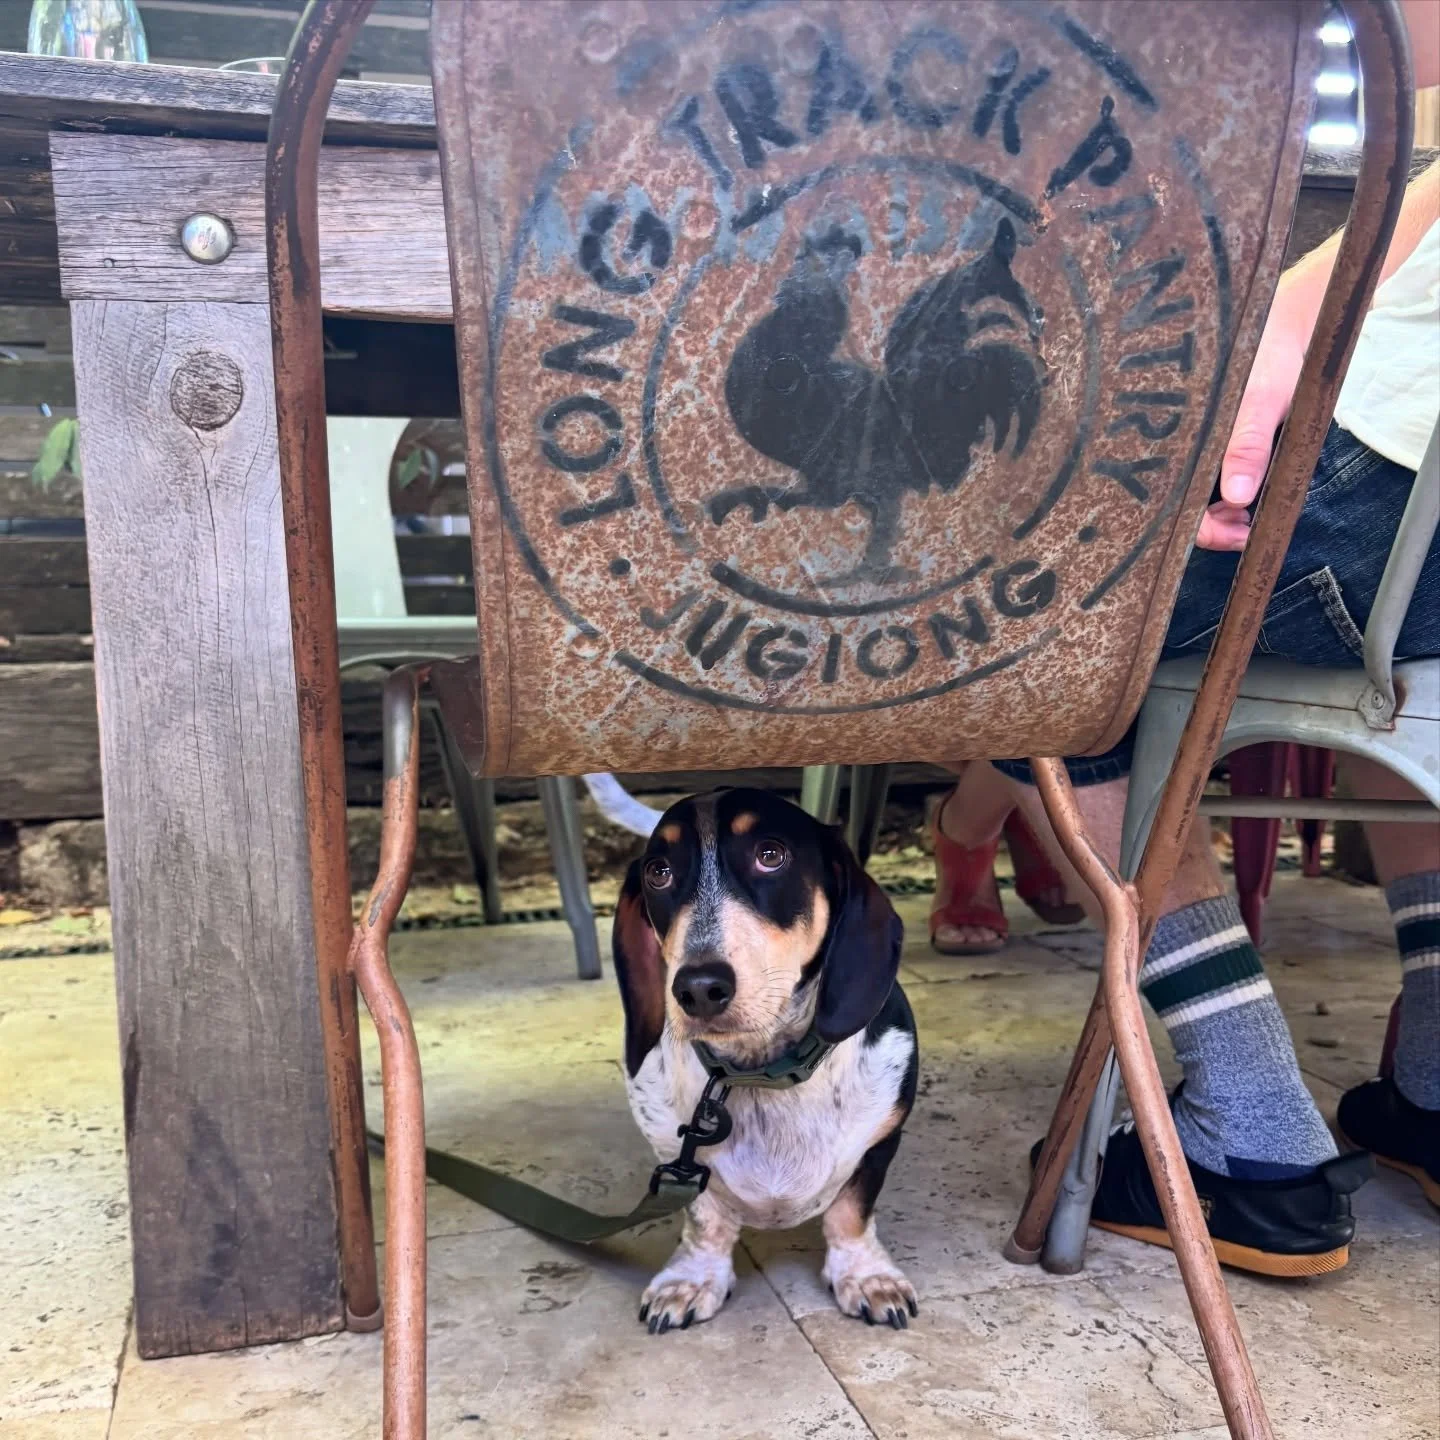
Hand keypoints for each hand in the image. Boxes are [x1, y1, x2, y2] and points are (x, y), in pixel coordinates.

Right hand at [1196, 314, 1307, 550]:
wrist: (1288, 321)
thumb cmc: (1268, 355)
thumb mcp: (1261, 402)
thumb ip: (1247, 448)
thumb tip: (1236, 497)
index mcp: (1182, 436)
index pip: (1175, 502)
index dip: (1204, 527)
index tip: (1239, 535)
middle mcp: (1183, 443)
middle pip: (1180, 504)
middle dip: (1212, 523)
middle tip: (1247, 528)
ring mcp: (1198, 444)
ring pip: (1195, 495)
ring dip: (1221, 511)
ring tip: (1248, 515)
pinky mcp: (1216, 441)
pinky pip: (1210, 479)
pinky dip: (1225, 495)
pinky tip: (1245, 496)